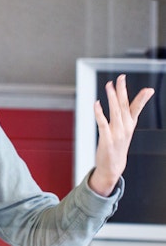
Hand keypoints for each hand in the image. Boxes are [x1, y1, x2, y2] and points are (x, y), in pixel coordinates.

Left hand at [89, 74, 153, 195]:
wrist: (112, 167)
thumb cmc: (116, 147)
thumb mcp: (125, 131)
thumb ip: (125, 117)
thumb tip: (125, 105)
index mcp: (129, 125)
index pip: (137, 109)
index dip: (142, 99)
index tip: (149, 89)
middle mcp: (125, 128)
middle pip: (124, 106)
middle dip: (123, 91)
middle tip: (122, 78)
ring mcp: (116, 133)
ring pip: (114, 112)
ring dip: (112, 97)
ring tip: (109, 85)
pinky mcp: (106, 139)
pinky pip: (102, 123)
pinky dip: (99, 113)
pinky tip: (96, 103)